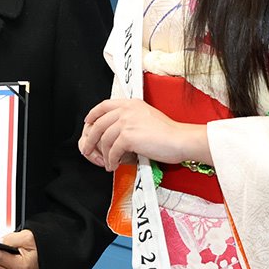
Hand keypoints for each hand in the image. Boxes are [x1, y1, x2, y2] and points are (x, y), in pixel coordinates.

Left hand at [79, 98, 209, 170]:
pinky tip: (114, 165)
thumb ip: (131, 118)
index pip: (104, 105)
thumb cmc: (169, 133)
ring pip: (104, 139)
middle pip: (98, 124)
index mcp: (131, 103)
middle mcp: (126, 110)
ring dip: (103, 154)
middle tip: (88, 149)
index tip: (88, 122)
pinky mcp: (128, 137)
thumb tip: (116, 131)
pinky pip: (112, 151)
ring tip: (107, 162)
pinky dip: (111, 160)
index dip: (92, 114)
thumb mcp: (147, 116)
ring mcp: (126, 122)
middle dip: (90, 139)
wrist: (180, 139)